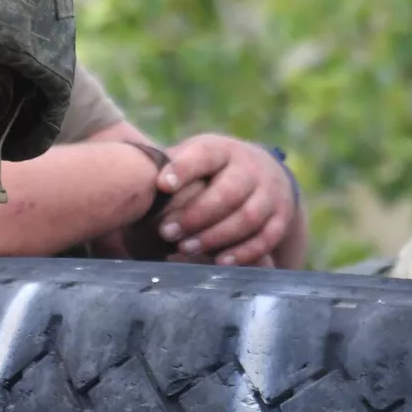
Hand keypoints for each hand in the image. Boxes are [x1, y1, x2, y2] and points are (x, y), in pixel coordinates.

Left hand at [151, 134, 296, 266]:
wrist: (264, 172)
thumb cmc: (212, 170)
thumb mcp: (194, 158)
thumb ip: (169, 168)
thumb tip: (130, 181)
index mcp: (222, 150)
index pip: (203, 154)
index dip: (183, 169)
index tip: (161, 185)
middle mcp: (250, 167)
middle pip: (227, 192)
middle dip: (195, 215)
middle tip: (166, 232)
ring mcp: (270, 192)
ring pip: (247, 217)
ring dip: (215, 236)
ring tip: (185, 249)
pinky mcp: (281, 217)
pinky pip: (266, 237)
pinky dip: (243, 252)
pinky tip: (219, 262)